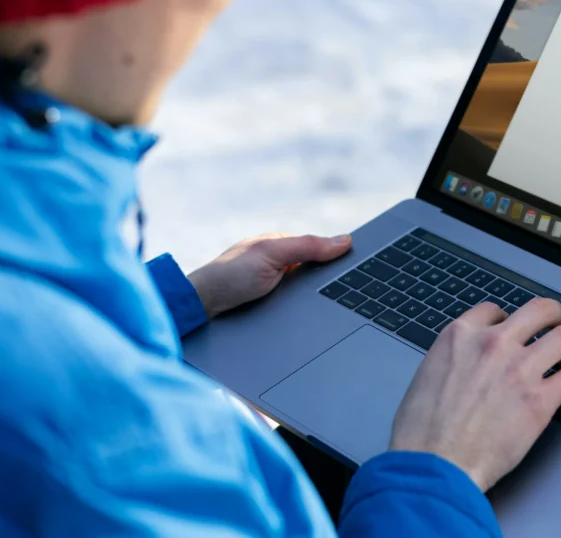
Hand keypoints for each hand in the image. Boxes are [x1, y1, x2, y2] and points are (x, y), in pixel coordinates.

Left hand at [188, 233, 351, 318]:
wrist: (202, 308)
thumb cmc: (230, 275)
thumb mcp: (273, 254)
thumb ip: (308, 246)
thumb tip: (345, 240)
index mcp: (280, 246)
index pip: (318, 250)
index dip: (337, 258)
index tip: (359, 268)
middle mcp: (278, 265)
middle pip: (315, 273)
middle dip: (328, 283)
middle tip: (346, 293)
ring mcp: (274, 287)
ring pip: (308, 294)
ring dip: (316, 301)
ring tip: (329, 309)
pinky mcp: (270, 309)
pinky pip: (297, 309)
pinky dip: (305, 313)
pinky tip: (311, 319)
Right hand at [389, 298, 560, 491]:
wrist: (435, 464)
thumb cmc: (422, 432)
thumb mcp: (428, 375)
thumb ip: (454, 360)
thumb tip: (466, 365)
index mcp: (460, 336)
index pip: (494, 311)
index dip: (506, 319)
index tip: (512, 328)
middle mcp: (493, 344)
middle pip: (538, 310)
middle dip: (551, 315)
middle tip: (556, 322)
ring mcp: (520, 370)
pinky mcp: (541, 400)